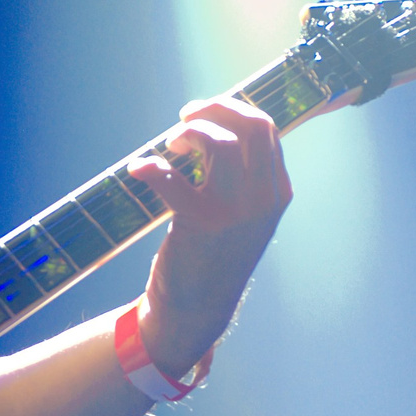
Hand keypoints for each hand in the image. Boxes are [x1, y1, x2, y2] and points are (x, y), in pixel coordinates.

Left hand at [126, 95, 292, 375]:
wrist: (197, 308)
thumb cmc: (213, 252)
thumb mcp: (242, 213)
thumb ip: (239, 176)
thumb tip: (211, 125)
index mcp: (277, 192)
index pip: (266, 129)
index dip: (231, 109)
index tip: (202, 114)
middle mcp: (264, 199)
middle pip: (253, 126)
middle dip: (215, 108)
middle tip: (185, 116)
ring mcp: (235, 211)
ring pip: (221, 143)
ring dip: (190, 132)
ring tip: (171, 145)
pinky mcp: (201, 223)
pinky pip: (171, 178)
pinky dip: (150, 167)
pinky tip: (139, 170)